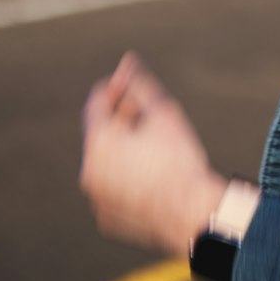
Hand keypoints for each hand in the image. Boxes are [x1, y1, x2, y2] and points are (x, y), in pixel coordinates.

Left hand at [80, 52, 228, 255]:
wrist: (191, 213)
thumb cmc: (179, 160)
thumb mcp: (163, 113)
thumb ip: (140, 85)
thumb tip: (129, 62)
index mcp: (98, 141)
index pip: (96, 102)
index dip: (116, 88)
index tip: (133, 84)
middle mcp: (89, 170)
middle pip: (102, 134)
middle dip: (123, 120)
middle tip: (151, 114)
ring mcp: (97, 198)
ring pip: (108, 164)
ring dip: (126, 151)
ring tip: (158, 149)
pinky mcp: (108, 218)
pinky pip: (114, 190)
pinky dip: (128, 179)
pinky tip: (155, 177)